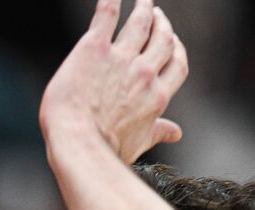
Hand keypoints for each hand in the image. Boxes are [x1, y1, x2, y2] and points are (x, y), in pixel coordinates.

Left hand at [40, 0, 188, 164]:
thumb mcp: (138, 143)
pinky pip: (106, 15)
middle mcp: (144, 73)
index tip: (172, 40)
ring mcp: (120, 58)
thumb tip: (176, 132)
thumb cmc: (105, 150)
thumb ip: (157, 132)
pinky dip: (110, 0)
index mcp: (157, 95)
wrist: (77, 142)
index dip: (176, 49)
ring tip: (144, 0)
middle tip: (157, 14)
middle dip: (163, 25)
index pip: (176, 64)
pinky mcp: (93, 48)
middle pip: (162, 40)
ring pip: (140, 23)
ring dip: (144, 8)